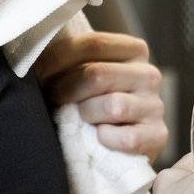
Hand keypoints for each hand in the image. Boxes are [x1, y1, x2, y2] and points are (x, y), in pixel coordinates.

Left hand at [34, 29, 167, 162]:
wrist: (117, 150)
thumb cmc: (92, 104)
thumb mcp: (85, 75)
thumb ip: (71, 58)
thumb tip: (35, 48)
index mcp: (133, 50)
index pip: (92, 43)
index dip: (58, 59)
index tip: (38, 73)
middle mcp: (149, 74)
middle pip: (97, 75)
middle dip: (66, 90)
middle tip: (53, 100)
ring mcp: (156, 106)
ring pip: (112, 106)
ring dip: (86, 116)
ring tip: (79, 120)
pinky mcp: (158, 136)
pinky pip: (125, 138)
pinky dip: (106, 140)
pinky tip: (100, 138)